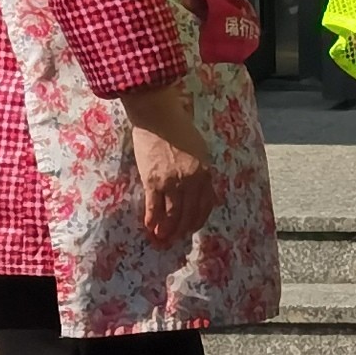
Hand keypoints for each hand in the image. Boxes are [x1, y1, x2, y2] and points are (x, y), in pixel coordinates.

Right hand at [123, 79, 217, 248]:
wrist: (158, 116)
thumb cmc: (178, 128)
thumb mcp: (199, 150)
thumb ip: (200, 170)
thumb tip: (196, 188)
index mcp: (205, 173)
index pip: (206, 204)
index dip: (198, 219)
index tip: (192, 227)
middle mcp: (192, 181)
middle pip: (189, 213)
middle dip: (182, 229)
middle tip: (176, 238)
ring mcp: (172, 183)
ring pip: (172, 215)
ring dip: (167, 230)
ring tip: (162, 238)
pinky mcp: (153, 182)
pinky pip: (154, 208)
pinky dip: (152, 221)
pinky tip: (150, 228)